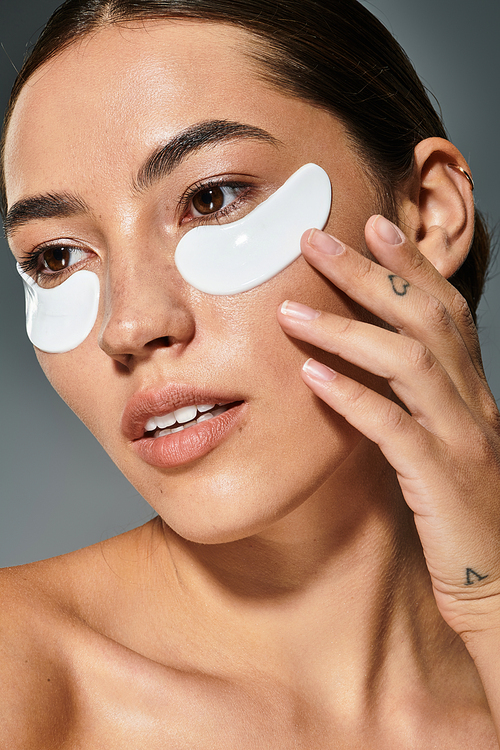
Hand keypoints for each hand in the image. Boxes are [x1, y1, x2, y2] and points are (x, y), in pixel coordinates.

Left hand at [278, 216, 499, 638]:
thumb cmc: (461, 514)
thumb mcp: (443, 445)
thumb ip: (413, 404)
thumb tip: (359, 369)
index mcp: (471, 392)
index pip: (445, 309)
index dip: (411, 263)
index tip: (372, 223)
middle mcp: (473, 404)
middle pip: (424, 318)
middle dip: (369, 273)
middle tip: (316, 239)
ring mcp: (461, 439)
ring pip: (409, 362)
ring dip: (346, 330)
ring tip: (290, 310)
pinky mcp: (441, 480)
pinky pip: (394, 428)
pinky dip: (352, 396)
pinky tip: (311, 376)